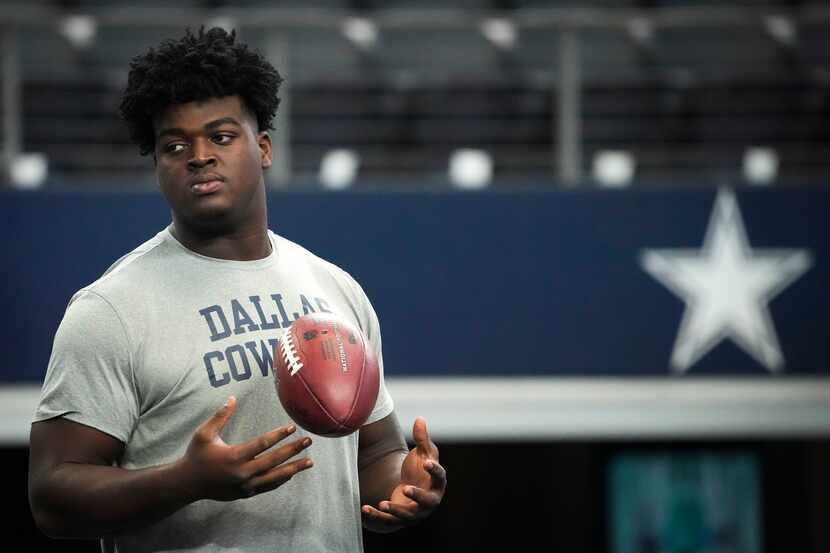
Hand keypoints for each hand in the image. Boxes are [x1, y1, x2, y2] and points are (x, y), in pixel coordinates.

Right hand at [176, 396, 312, 500]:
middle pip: (274, 461)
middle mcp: (242, 473)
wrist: (187, 484)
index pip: (262, 444)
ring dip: (294, 469)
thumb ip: (220, 416)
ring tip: (310, 461)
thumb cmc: (196, 455)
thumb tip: (233, 397)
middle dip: (293, 450)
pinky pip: (268, 486)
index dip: (278, 435)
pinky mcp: (245, 493)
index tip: (292, 427)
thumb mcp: (204, 433)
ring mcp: (245, 486)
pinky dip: (281, 479)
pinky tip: (292, 472)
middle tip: (308, 441)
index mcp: (233, 457)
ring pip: (275, 478)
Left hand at [361, 417, 445, 531]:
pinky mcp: (400, 518)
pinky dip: (377, 516)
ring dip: (395, 510)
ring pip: (407, 514)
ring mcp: (415, 512)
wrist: (410, 488)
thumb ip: (422, 438)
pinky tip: (364, 509)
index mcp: (437, 483)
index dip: (434, 470)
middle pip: (427, 501)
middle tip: (407, 488)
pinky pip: (388, 521)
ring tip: (383, 503)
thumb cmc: (420, 468)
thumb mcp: (423, 452)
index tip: (427, 462)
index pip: (440, 477)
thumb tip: (419, 419)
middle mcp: (429, 500)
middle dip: (417, 496)